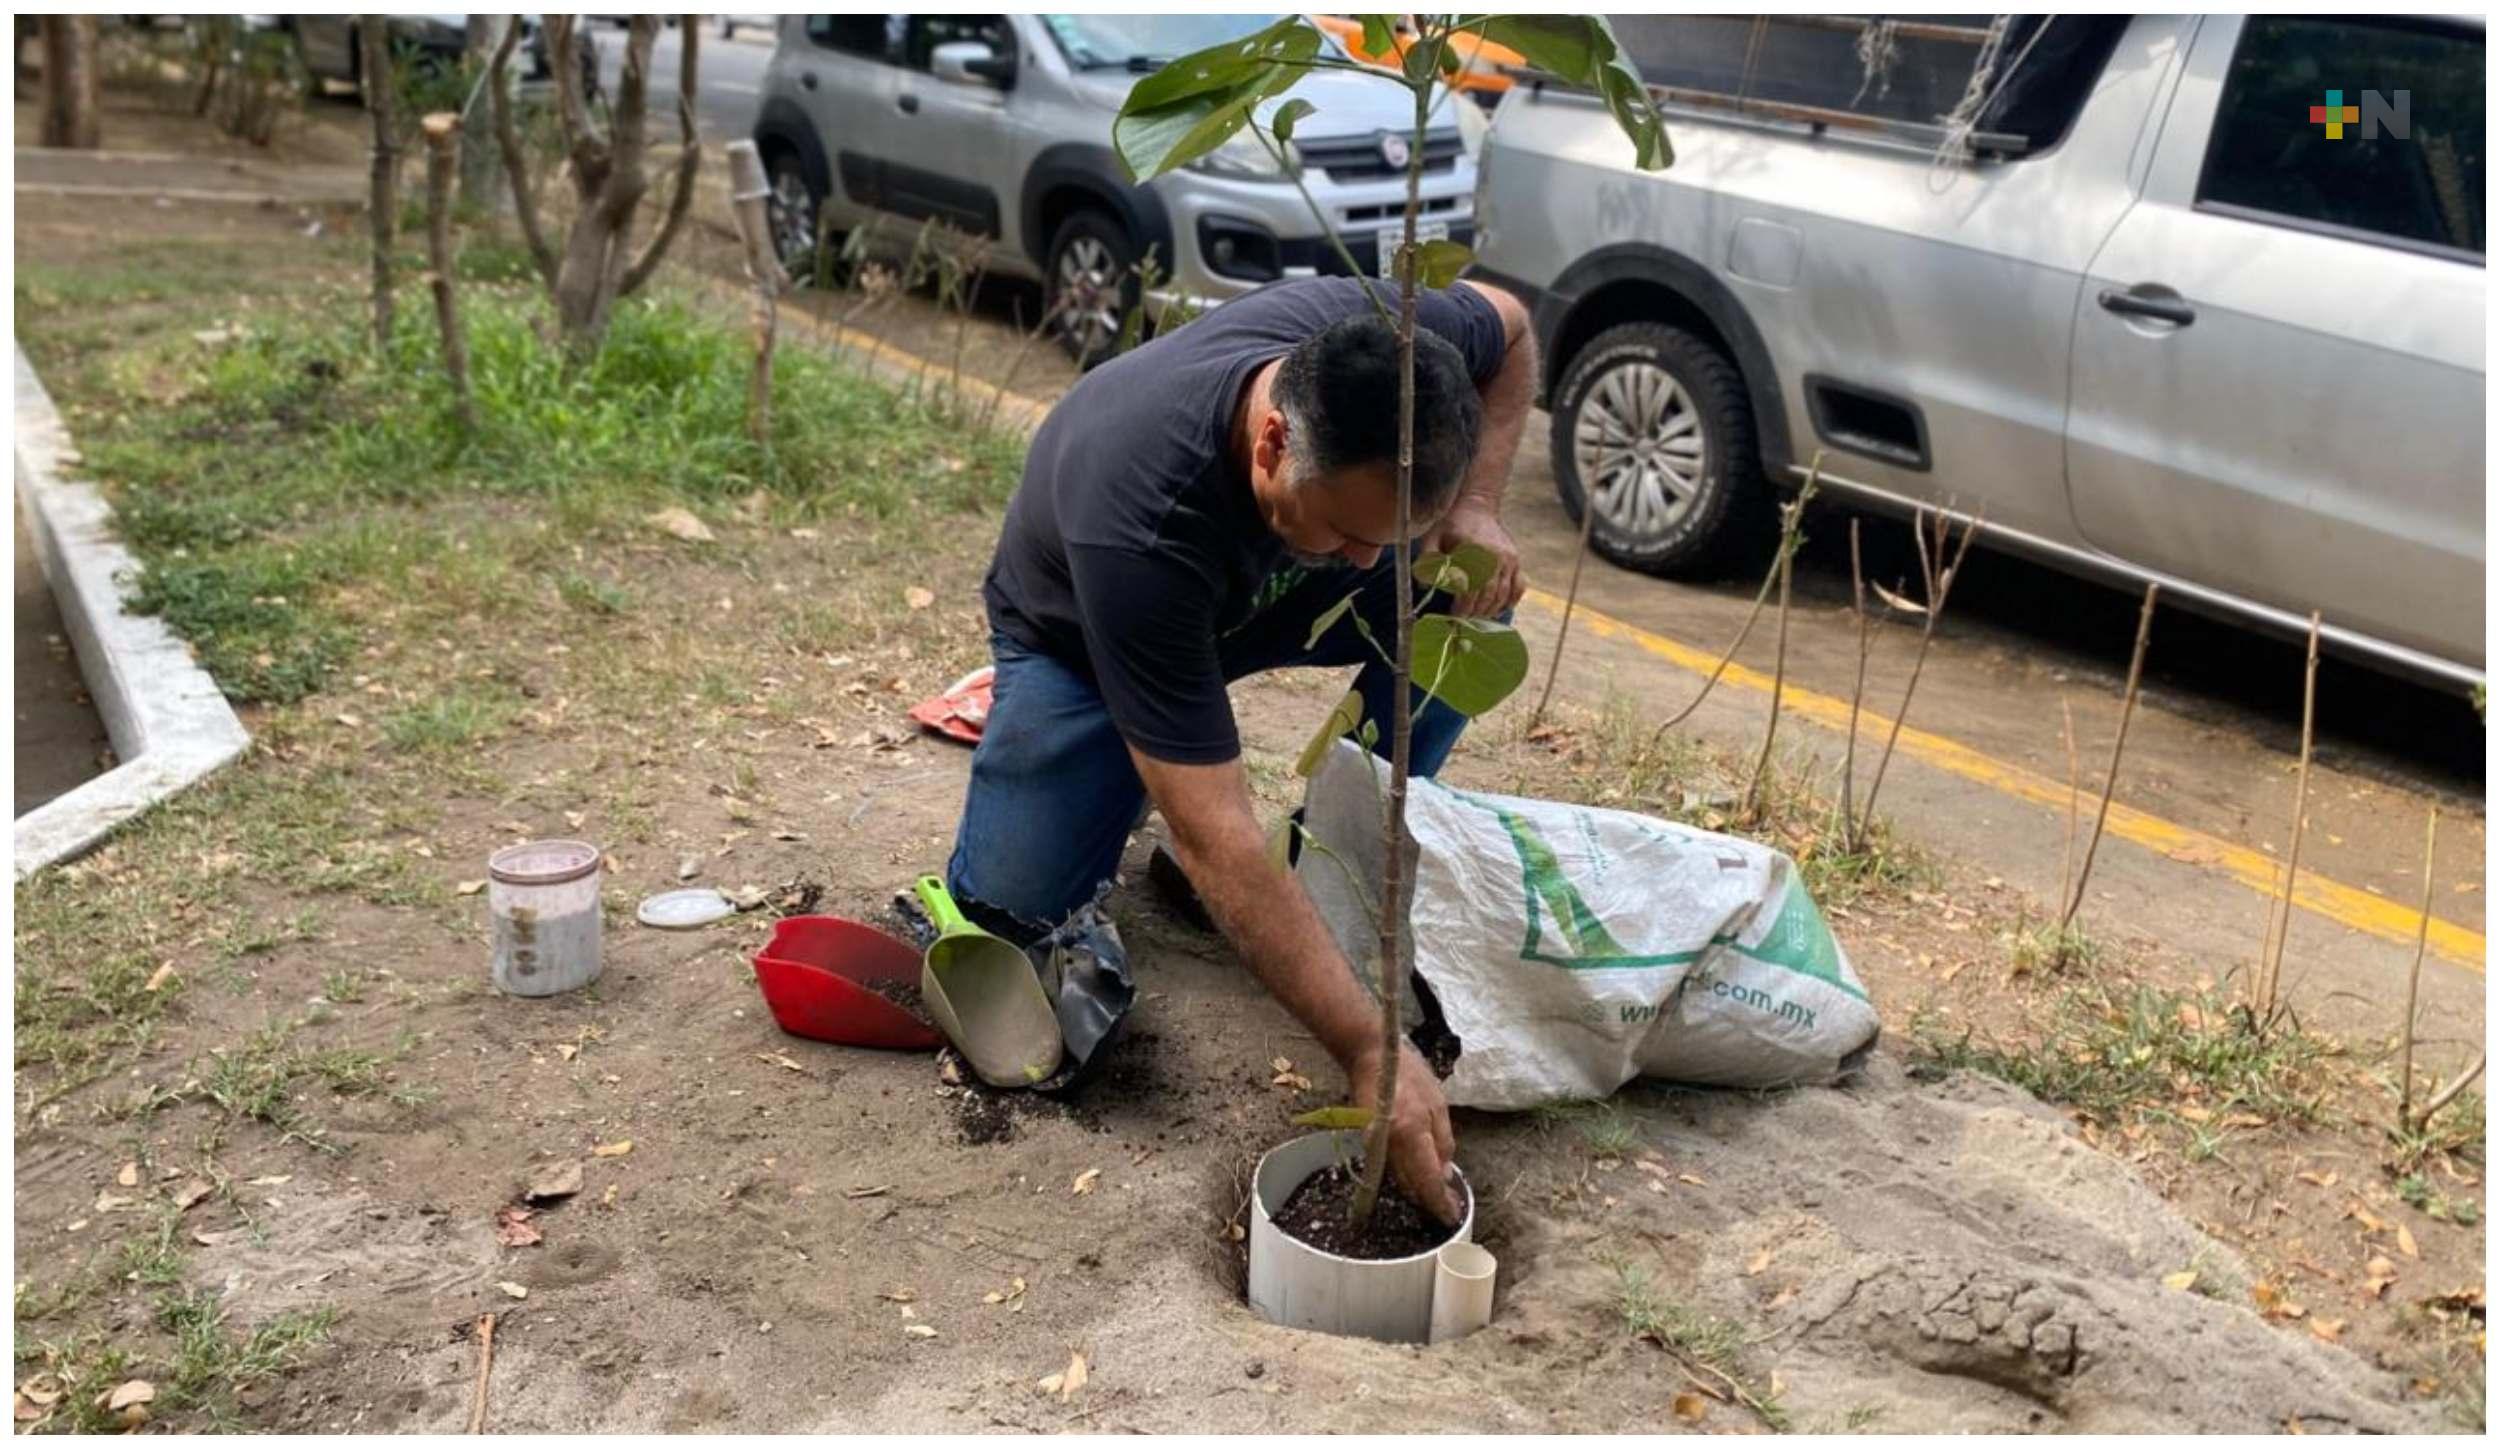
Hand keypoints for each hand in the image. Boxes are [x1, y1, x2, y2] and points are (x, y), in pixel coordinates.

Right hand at [1349, 1042, 1461, 1224]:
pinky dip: (1407, 1178)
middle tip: (1449, 1208)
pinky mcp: (1370, 1144)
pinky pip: (1392, 1170)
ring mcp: (1376, 1146)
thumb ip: (1444, 1143)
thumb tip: (1445, 1175)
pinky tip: (1420, 1177)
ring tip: (1439, 1196)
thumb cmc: (1409, 1075)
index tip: (1452, 1216)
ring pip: (1401, 1182)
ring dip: (1419, 1192)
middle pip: (1412, 1188)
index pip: (1428, 1181)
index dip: (1440, 1203)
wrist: (1370, 1057)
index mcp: (1412, 1133)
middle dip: (1431, 1201)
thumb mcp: (1438, 1104)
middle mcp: (1391, 1146)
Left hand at [1423, 500, 1523, 617]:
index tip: (1453, 617)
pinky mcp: (1516, 560)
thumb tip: (1424, 587)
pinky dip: (1510, 602)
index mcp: (1472, 552)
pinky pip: (1519, 587)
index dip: (1461, 608)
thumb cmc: (1451, 526)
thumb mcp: (1433, 538)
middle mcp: (1493, 557)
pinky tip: (1498, 609)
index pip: (1469, 590)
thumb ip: (1427, 561)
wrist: (1478, 507)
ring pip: (1502, 595)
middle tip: (1463, 622)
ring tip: (1477, 618)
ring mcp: (1507, 559)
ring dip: (1490, 611)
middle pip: (1487, 596)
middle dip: (1474, 613)